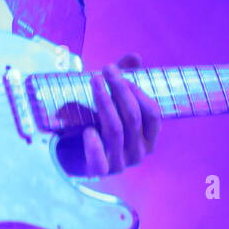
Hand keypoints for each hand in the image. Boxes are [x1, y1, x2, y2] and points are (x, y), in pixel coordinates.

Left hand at [57, 53, 160, 176]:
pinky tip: (88, 130)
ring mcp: (120, 163)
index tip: (120, 73)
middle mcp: (139, 152)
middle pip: (132, 117)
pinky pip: (99, 159)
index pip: (153, 114)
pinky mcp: (100, 171)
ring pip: (115, 130)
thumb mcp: (114, 102)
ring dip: (104, 103)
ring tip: (94, 81)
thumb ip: (126, 79)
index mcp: (149, 137)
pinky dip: (94, 144)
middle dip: (120, 90)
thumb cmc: (101, 124)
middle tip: (106, 69)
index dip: (138, 92)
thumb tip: (136, 57)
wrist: (75, 154)